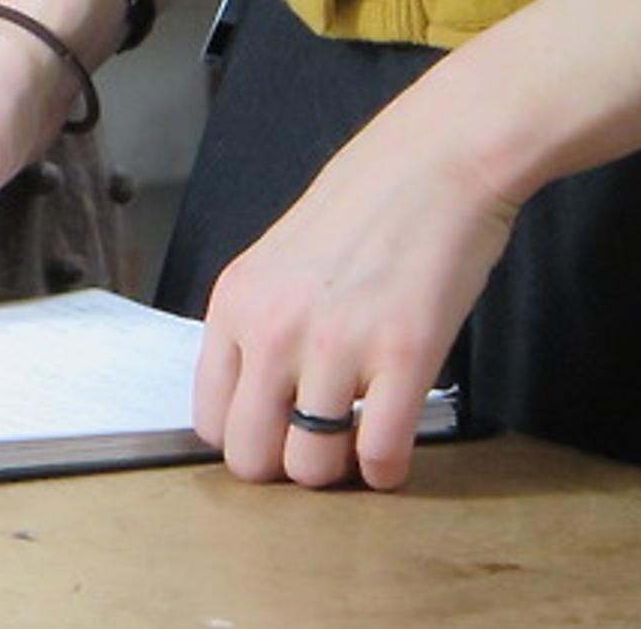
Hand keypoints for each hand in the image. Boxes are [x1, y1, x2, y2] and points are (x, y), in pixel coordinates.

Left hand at [192, 102, 522, 493]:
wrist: (431, 168)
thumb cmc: (360, 214)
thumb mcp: (277, 266)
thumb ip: (260, 328)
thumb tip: (257, 404)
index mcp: (234, 306)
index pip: (209, 419)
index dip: (248, 440)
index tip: (278, 436)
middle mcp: (272, 329)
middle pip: (251, 455)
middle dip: (286, 468)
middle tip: (321, 449)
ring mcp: (335, 344)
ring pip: (312, 465)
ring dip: (339, 472)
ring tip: (358, 447)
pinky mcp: (401, 354)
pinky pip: (378, 453)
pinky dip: (386, 471)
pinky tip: (393, 454)